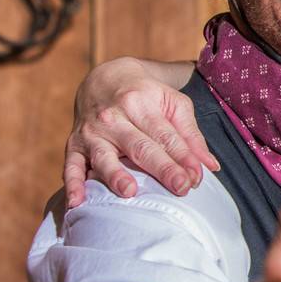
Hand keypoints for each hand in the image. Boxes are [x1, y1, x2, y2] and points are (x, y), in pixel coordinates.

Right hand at [64, 57, 216, 205]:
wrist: (104, 79)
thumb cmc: (146, 95)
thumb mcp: (173, 103)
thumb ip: (191, 135)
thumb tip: (210, 166)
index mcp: (140, 103)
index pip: (165, 135)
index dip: (183, 157)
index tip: (197, 177)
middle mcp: (113, 117)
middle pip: (140, 147)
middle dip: (162, 168)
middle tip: (181, 187)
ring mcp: (91, 132)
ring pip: (104, 156)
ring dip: (115, 174)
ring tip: (129, 191)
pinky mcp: (73, 145)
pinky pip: (71, 166)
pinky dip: (72, 184)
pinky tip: (77, 202)